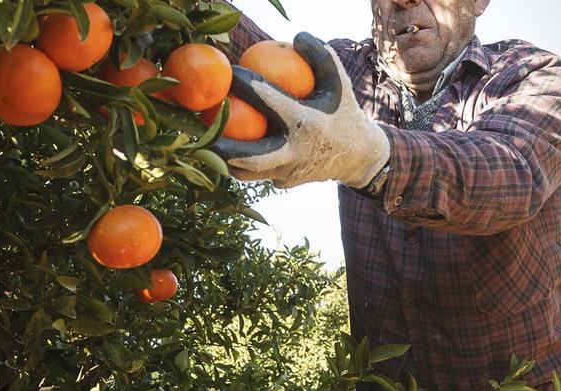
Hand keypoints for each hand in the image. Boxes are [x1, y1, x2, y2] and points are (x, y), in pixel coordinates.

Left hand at [213, 32, 389, 189]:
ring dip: (223, 158)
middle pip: (249, 155)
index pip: (269, 102)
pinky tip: (224, 147)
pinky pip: (256, 174)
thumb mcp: (339, 82)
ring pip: (246, 172)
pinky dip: (238, 162)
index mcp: (307, 124)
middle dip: (220, 144)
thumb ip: (321, 55)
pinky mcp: (285, 184)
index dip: (245, 84)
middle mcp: (295, 153)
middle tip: (201, 126)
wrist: (359, 157)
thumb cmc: (344, 113)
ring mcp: (288, 173)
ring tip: (206, 139)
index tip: (229, 72)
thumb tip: (295, 37)